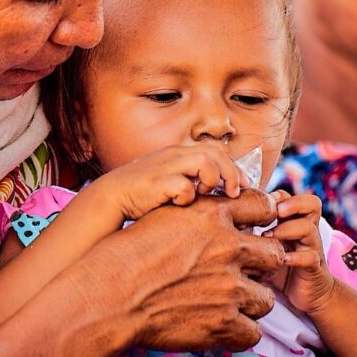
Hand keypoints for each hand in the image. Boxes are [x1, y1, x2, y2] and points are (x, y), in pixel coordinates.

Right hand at [86, 189, 282, 351]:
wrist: (109, 296)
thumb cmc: (126, 255)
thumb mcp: (164, 215)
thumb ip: (197, 210)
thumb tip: (215, 206)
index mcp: (213, 215)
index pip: (263, 206)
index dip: (264, 220)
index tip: (256, 234)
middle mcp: (228, 247)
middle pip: (274, 254)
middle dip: (263, 266)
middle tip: (245, 275)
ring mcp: (229, 287)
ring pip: (267, 298)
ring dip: (251, 303)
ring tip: (229, 305)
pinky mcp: (224, 323)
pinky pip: (253, 333)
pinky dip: (239, 333)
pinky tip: (222, 328)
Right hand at [96, 143, 248, 220]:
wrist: (110, 198)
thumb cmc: (143, 196)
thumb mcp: (171, 182)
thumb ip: (192, 182)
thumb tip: (221, 196)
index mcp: (178, 154)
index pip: (215, 151)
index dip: (234, 168)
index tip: (245, 186)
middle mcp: (174, 155)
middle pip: (214, 153)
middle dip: (231, 173)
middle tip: (236, 193)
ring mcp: (165, 167)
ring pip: (204, 162)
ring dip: (213, 180)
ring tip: (210, 195)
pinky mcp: (156, 182)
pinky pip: (184, 186)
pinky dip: (189, 197)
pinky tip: (183, 205)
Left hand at [263, 191, 335, 313]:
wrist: (310, 295)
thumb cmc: (281, 269)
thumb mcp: (265, 249)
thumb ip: (251, 234)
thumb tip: (221, 222)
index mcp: (294, 222)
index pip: (293, 197)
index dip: (278, 196)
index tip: (259, 205)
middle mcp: (306, 231)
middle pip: (312, 203)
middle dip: (291, 204)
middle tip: (275, 212)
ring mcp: (311, 248)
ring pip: (309, 228)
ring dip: (286, 229)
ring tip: (269, 237)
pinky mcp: (314, 268)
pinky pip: (310, 257)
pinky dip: (296, 257)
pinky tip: (281, 260)